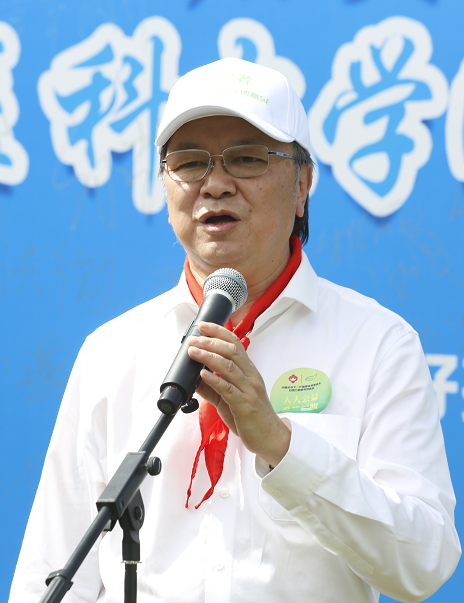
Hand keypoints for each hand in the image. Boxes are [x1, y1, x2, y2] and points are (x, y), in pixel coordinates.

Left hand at [187, 321, 290, 467]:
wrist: (270, 438)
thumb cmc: (252, 417)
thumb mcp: (229, 399)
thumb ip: (213, 388)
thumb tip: (194, 379)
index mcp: (248, 371)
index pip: (235, 344)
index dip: (219, 332)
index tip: (203, 325)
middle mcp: (250, 376)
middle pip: (231, 351)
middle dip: (211, 341)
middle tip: (194, 338)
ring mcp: (249, 390)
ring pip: (229, 367)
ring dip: (209, 356)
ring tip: (194, 351)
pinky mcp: (245, 405)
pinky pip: (228, 389)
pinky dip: (214, 380)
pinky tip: (203, 375)